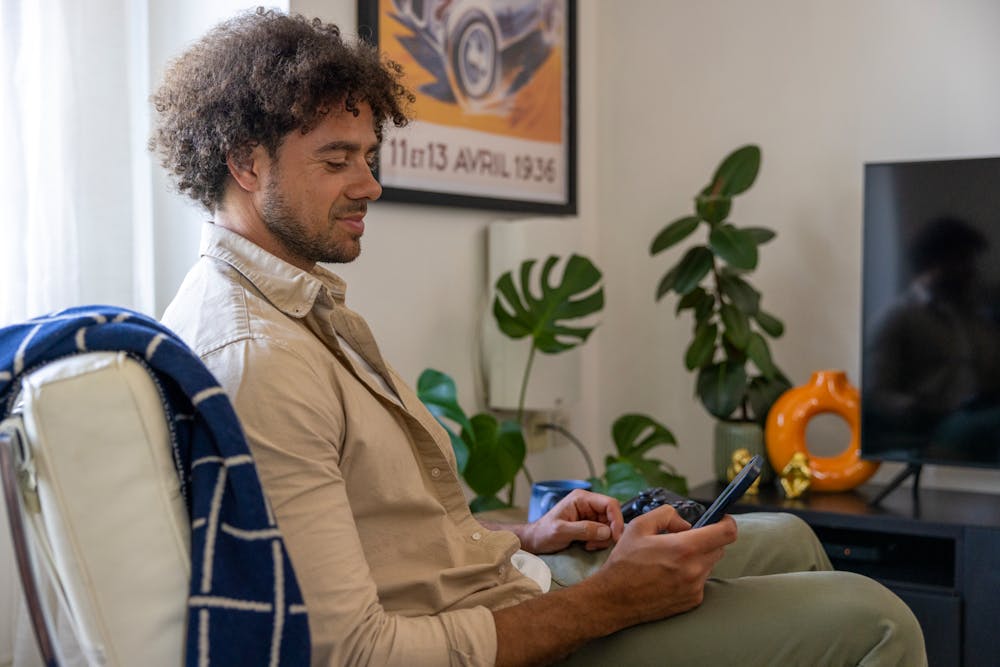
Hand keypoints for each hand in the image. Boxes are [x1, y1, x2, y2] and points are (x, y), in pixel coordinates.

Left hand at [521, 489, 624, 553]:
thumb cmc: (543, 534)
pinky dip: (599, 542)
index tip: (616, 537)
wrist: (535, 541)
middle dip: (608, 533)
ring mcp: (590, 515)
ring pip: (610, 527)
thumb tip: (606, 531)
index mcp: (582, 498)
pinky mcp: (591, 526)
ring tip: (587, 545)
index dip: (617, 520)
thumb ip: (583, 529)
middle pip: (612, 516)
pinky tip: (587, 545)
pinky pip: (604, 534)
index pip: (610, 504)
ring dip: (602, 539)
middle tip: (593, 544)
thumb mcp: (561, 531)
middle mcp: (588, 504)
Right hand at [589, 506, 737, 625]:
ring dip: (697, 558)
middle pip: (719, 548)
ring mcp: (695, 588)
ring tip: (670, 560)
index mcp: (684, 548)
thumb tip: (684, 523)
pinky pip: (701, 581)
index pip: (726, 533)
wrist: (614, 599)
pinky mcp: (692, 601)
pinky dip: (691, 574)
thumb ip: (666, 515)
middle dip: (706, 540)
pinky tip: (669, 575)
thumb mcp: (639, 526)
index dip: (727, 522)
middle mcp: (694, 570)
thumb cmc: (624, 563)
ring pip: (709, 564)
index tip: (721, 519)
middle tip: (683, 540)